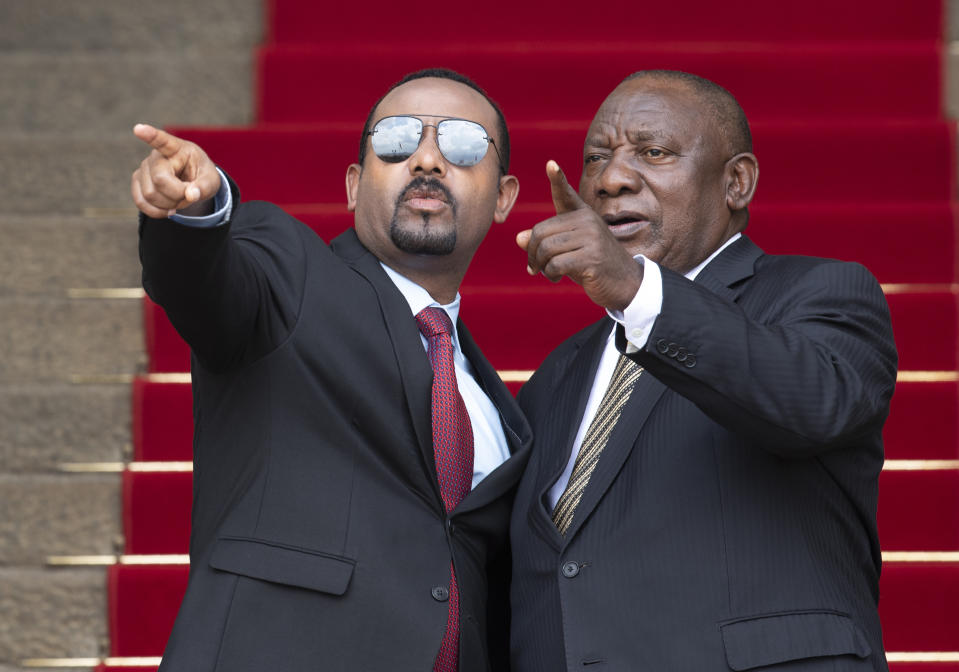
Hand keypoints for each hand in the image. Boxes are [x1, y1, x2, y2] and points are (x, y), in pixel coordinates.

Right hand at [131, 124, 218, 218]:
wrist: (191, 181)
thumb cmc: (202, 176)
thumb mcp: (212, 181)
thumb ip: (205, 187)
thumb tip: (191, 195)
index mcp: (177, 148)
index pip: (162, 140)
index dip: (150, 135)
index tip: (138, 129)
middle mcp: (156, 156)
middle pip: (160, 180)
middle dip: (177, 195)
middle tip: (188, 193)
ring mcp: (143, 168)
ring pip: (150, 195)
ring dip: (169, 205)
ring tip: (179, 198)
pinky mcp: (137, 181)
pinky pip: (141, 203)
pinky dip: (156, 212)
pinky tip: (167, 209)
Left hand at [516, 161, 642, 310]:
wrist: (625, 283)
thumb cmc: (593, 264)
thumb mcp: (569, 249)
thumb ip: (546, 241)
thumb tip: (519, 238)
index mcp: (583, 214)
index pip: (566, 194)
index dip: (557, 179)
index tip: (550, 164)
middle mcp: (587, 220)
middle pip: (541, 231)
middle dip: (532, 252)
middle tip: (534, 266)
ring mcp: (591, 238)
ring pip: (546, 248)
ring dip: (540, 265)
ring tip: (546, 272)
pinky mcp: (592, 258)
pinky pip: (555, 264)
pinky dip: (550, 274)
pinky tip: (556, 278)